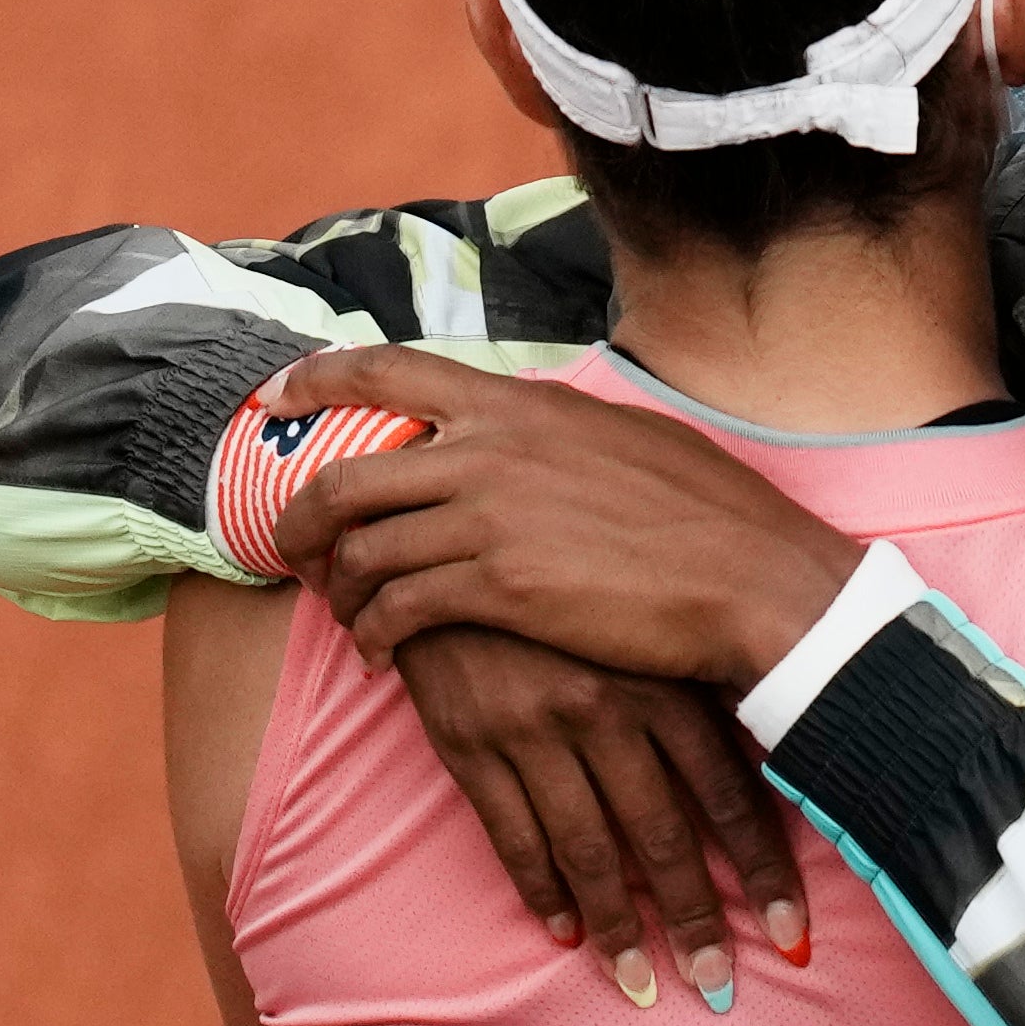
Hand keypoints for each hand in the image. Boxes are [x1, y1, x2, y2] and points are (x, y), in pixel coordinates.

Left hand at [264, 346, 858, 690]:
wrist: (750, 579)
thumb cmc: (711, 518)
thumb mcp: (630, 439)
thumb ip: (561, 432)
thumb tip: (538, 428)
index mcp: (520, 404)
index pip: (389, 371)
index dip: (316, 381)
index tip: (273, 399)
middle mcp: (490, 450)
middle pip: (349, 473)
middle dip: (301, 515)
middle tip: (293, 548)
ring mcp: (489, 517)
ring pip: (364, 546)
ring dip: (339, 587)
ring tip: (345, 614)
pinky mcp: (498, 586)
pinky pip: (398, 607)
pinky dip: (374, 633)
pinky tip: (380, 655)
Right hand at [391, 626, 812, 1010]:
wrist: (447, 540)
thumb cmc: (568, 586)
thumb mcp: (645, 624)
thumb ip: (699, 689)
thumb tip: (777, 760)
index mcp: (662, 681)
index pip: (730, 796)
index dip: (763, 872)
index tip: (791, 935)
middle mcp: (605, 709)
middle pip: (665, 837)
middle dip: (697, 919)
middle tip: (718, 983)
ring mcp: (534, 729)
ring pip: (590, 851)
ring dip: (620, 927)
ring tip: (642, 984)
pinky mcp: (470, 743)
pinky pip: (513, 837)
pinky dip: (542, 893)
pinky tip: (567, 935)